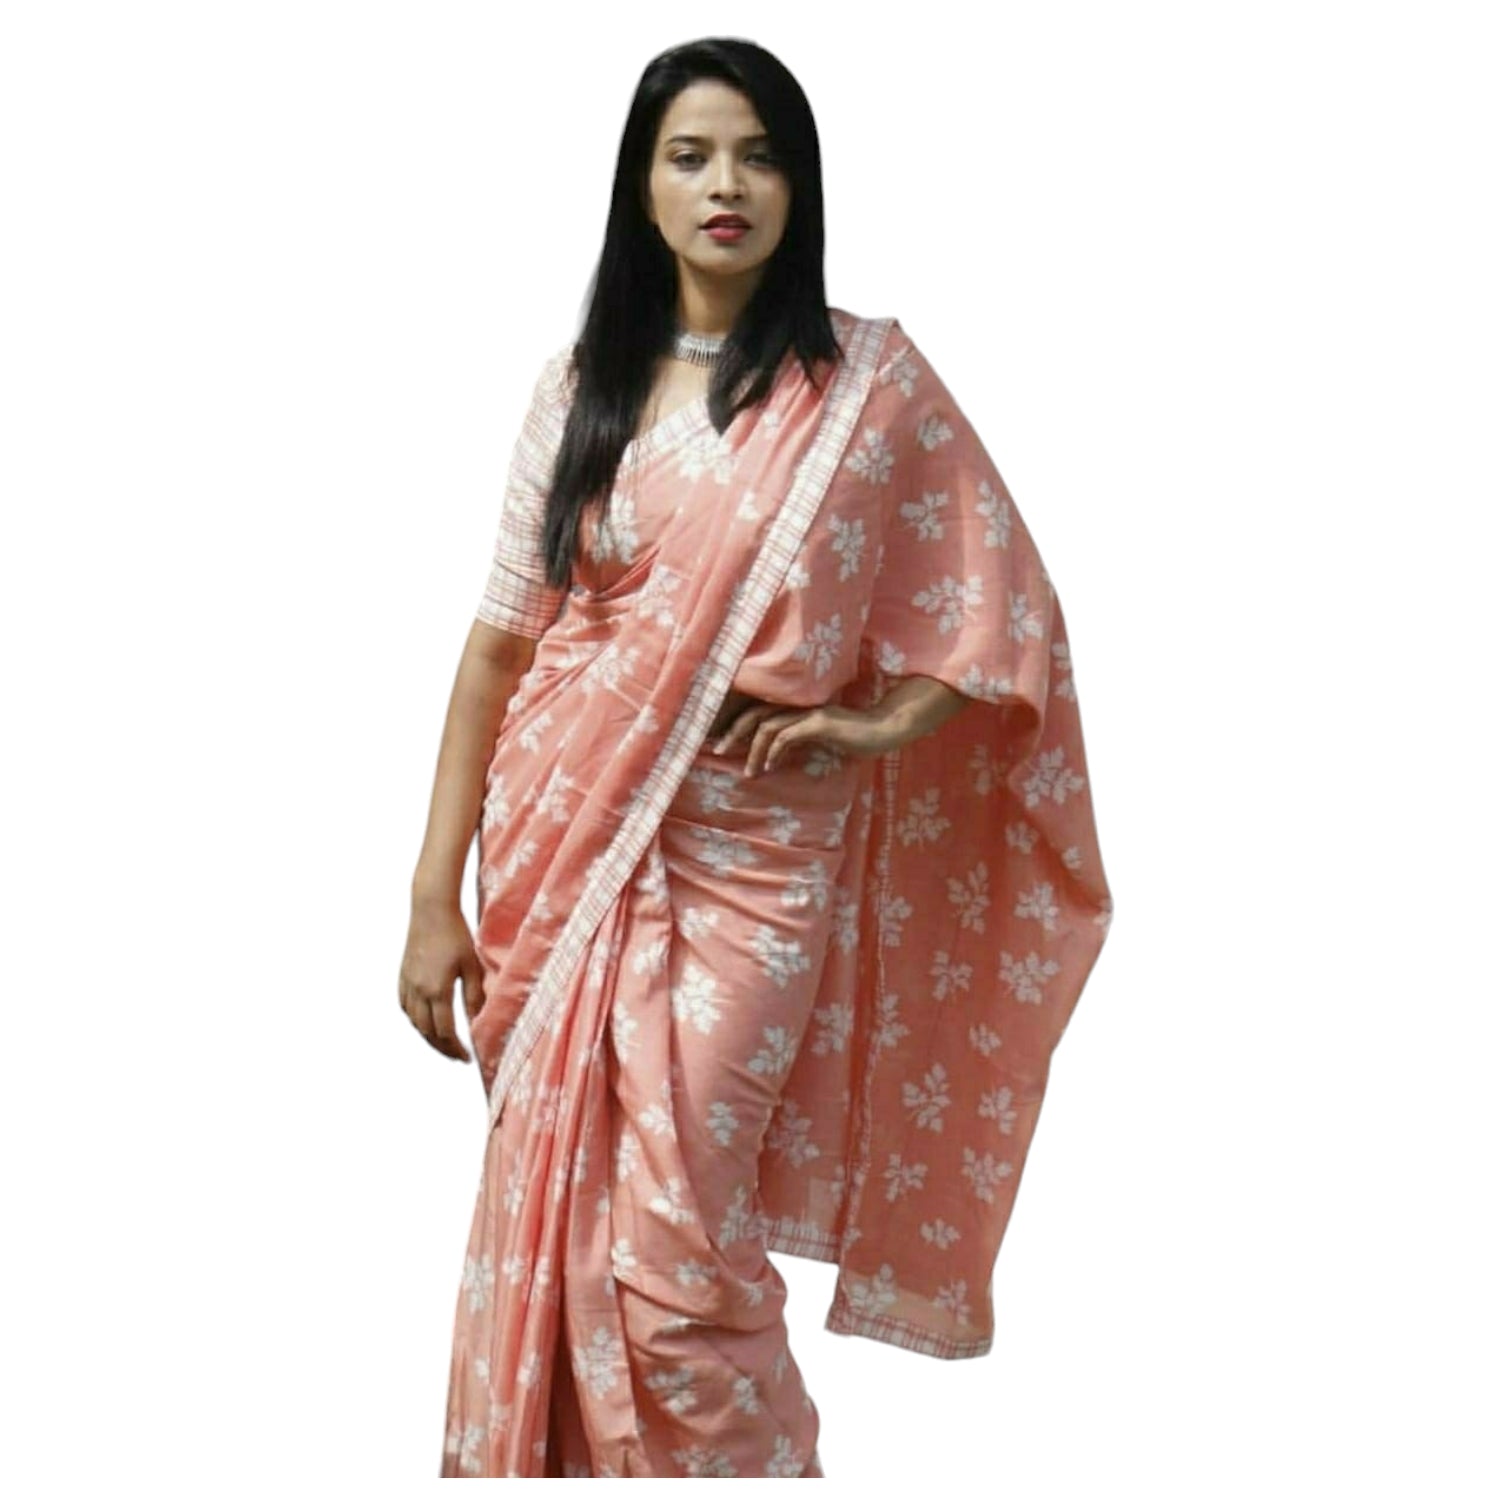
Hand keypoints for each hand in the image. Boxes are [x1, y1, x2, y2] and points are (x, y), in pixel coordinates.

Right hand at [398, 897, 484, 1062]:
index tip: (467, 1058)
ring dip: (428, 1037)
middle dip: (443, 1048)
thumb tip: (477, 1022)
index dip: (456, 1048)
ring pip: (414, 1022)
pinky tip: (424, 1022)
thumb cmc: (456, 934)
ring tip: (443, 1043)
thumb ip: (474, 995)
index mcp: (437, 990)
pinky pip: (405, 1007)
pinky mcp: (403, 975)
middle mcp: (418, 991)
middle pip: (427, 1032)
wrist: (431, 910)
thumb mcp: (471, 965)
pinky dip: (415, 1020)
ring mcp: (407, 984)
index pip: (445, 1031)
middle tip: (457, 1056)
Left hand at [710, 699, 897, 776]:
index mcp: (797, 708)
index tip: (725, 743)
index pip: (759, 710)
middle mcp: (800, 706)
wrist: (885, 730)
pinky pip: (788, 735)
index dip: (739, 724)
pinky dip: (775, 751)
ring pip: (768, 725)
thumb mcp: (821, 739)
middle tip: (717, 750)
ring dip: (753, 749)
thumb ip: (800, 741)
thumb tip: (777, 755)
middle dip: (733, 732)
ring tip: (748, 771)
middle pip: (755, 713)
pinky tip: (771, 766)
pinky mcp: (820, 724)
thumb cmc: (857, 737)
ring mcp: (809, 713)